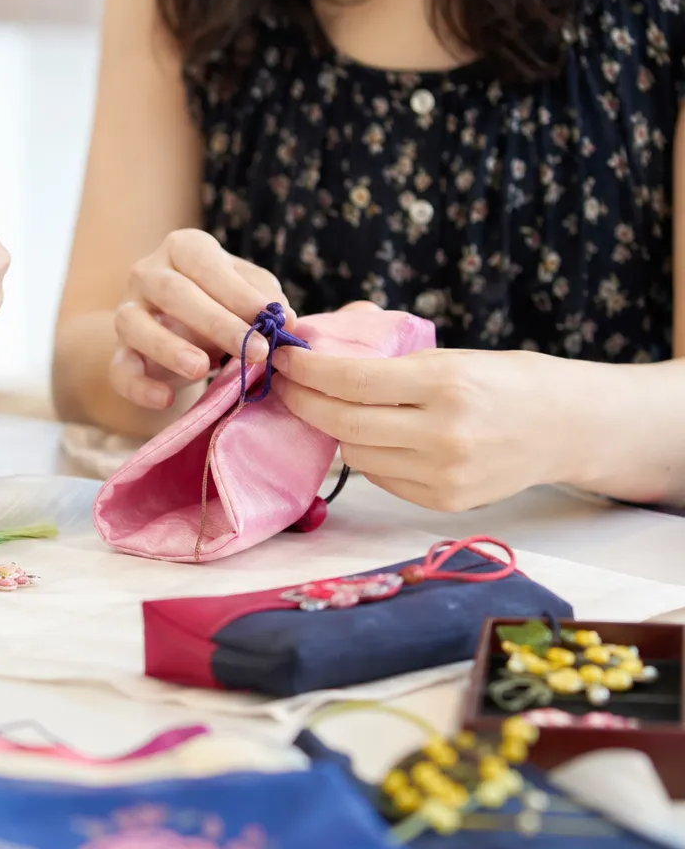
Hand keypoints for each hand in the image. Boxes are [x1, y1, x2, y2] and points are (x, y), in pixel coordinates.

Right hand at [112, 229, 287, 410]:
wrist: (179, 331)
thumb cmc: (220, 302)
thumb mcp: (246, 291)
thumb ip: (265, 298)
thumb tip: (286, 320)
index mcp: (181, 249)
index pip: (205, 264)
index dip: (237, 291)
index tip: (270, 318)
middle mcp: (147, 274)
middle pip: (173, 292)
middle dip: (217, 323)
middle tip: (255, 351)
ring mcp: (126, 312)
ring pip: (135, 325)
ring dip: (169, 348)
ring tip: (202, 370)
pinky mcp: (118, 352)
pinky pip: (119, 368)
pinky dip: (139, 386)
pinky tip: (165, 399)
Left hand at [272, 326, 587, 510]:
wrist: (565, 427)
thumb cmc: (501, 381)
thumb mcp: (450, 356)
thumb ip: (386, 357)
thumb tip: (317, 346)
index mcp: (445, 384)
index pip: (352, 381)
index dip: (307, 370)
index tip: (284, 357)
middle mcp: (444, 433)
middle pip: (343, 423)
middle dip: (302, 401)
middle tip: (284, 383)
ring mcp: (443, 474)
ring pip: (354, 455)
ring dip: (331, 430)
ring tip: (325, 407)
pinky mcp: (443, 502)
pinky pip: (379, 477)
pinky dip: (365, 455)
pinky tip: (367, 437)